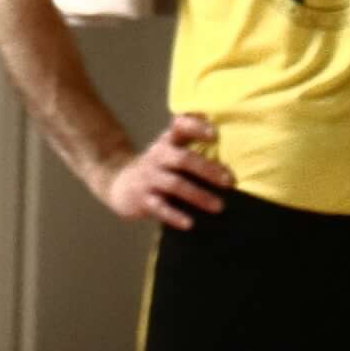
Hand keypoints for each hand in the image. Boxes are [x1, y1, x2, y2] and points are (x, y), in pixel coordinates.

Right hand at [94, 112, 231, 229]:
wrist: (120, 183)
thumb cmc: (159, 166)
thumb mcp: (170, 148)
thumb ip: (191, 139)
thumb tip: (222, 129)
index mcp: (168, 141)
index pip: (180, 127)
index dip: (196, 128)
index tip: (214, 134)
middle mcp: (158, 156)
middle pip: (183, 159)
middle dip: (207, 169)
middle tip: (229, 181)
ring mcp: (150, 178)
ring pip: (175, 185)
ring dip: (198, 195)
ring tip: (219, 206)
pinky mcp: (143, 199)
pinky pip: (160, 208)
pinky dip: (175, 216)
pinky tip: (190, 223)